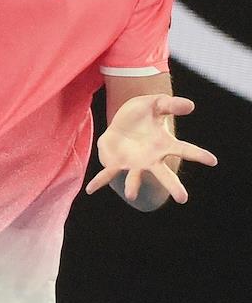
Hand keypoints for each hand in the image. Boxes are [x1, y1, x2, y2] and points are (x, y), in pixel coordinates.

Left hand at [85, 94, 217, 202]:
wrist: (122, 122)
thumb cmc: (143, 113)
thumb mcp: (155, 103)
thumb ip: (171, 104)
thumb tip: (191, 105)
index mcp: (164, 145)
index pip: (185, 150)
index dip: (199, 155)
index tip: (213, 161)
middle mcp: (151, 159)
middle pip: (164, 174)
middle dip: (173, 186)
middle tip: (183, 199)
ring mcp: (134, 164)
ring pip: (135, 178)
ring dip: (133, 186)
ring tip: (131, 195)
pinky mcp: (116, 163)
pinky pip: (107, 174)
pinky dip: (98, 182)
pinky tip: (89, 190)